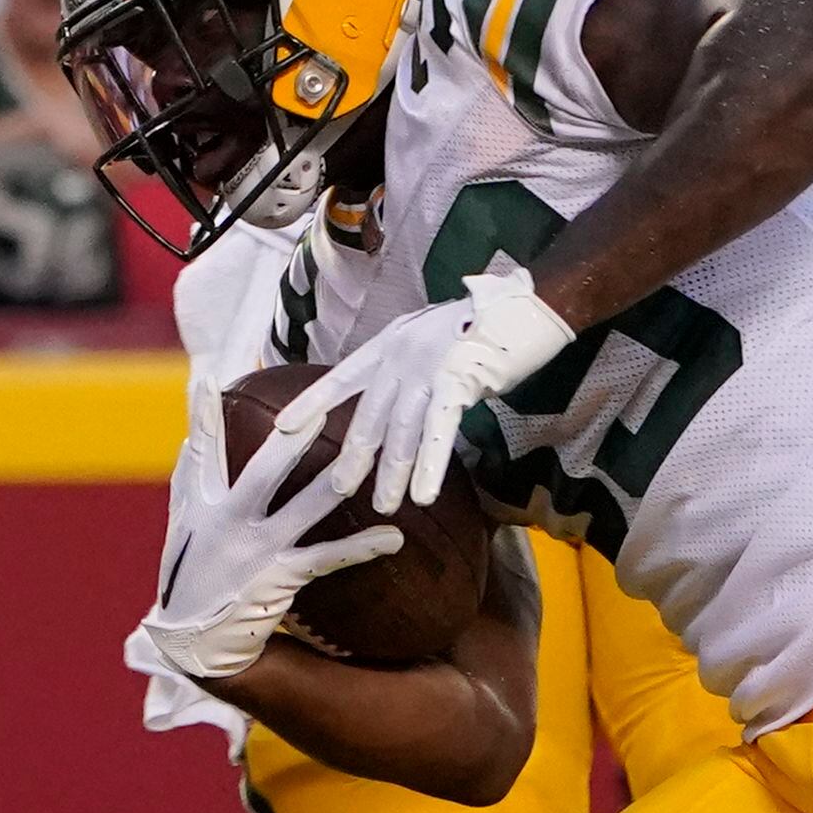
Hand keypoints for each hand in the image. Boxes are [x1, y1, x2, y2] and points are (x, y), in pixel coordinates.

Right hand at [133, 405, 402, 684]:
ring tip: (371, 462)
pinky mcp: (280, 578)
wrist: (192, 637)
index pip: (203, 451)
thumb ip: (193, 470)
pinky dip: (360, 547)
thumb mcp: (185, 517)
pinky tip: (392, 537)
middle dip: (292, 442)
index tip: (210, 380)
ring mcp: (257, 551)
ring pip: (303, 510)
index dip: (204, 417)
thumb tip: (194, 421)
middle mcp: (230, 523)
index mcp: (205, 503)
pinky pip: (327, 557)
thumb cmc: (191, 568)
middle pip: (263, 474)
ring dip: (336, 486)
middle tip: (321, 410)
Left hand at [285, 271, 579, 513]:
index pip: (342, 376)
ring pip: (402, 430)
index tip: (283, 427)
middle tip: (338, 490)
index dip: (312, 403)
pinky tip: (423, 495)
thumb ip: (413, 369)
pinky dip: (429, 466)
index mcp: (391, 342)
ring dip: (392, 473)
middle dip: (354, 455)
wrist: (530, 306)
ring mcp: (427, 367)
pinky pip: (437, 432)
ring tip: (385, 506)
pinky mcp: (457, 383)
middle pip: (370, 414)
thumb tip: (401, 404)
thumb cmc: (487, 327)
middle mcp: (401, 353)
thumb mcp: (435, 341)